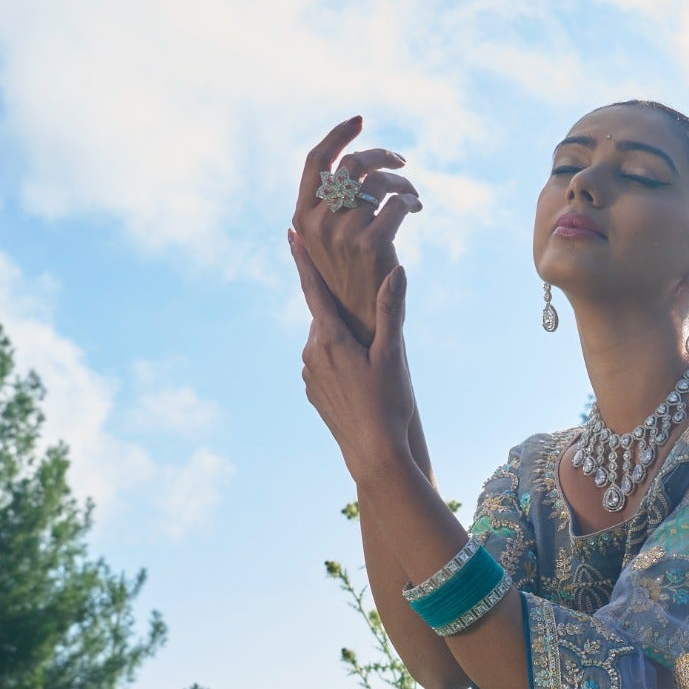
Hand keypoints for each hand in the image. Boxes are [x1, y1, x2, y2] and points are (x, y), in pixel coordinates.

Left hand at [291, 231, 416, 482]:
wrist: (374, 454)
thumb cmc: (388, 404)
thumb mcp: (392, 355)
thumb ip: (390, 310)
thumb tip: (397, 271)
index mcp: (330, 338)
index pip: (313, 289)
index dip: (303, 261)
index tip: (290, 235)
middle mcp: (311, 352)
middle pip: (325, 318)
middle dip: (340, 312)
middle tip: (360, 316)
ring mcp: (309, 374)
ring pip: (325, 343)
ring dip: (342, 341)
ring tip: (368, 359)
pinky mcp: (312, 392)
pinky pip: (323, 366)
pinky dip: (338, 364)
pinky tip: (360, 380)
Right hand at [292, 116, 419, 343]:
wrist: (360, 323)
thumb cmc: (345, 283)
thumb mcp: (322, 248)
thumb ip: (319, 218)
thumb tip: (310, 201)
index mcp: (302, 216)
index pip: (316, 161)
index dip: (337, 135)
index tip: (360, 121)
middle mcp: (318, 222)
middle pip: (352, 164)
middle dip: (381, 155)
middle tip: (401, 163)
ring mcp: (344, 233)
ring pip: (379, 182)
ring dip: (401, 182)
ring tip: (411, 195)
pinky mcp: (373, 244)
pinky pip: (397, 203)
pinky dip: (410, 199)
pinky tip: (415, 208)